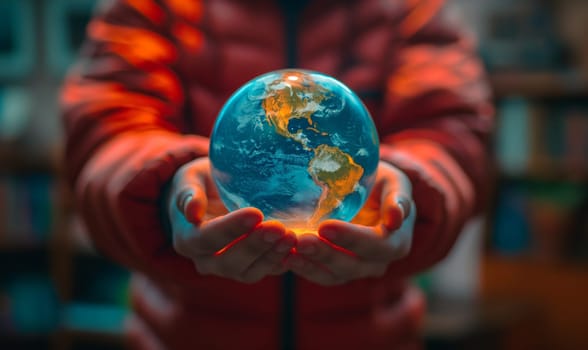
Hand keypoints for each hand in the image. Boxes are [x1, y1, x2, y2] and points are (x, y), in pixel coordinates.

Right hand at [167, 158, 295, 282]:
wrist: (209, 199)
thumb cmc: (199, 184)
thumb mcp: (189, 180)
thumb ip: (188, 193)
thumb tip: (191, 209)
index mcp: (188, 240)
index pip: (207, 239)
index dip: (231, 228)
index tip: (255, 213)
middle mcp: (206, 261)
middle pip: (230, 261)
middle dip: (256, 245)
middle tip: (278, 227)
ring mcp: (229, 269)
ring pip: (250, 272)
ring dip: (272, 256)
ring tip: (291, 236)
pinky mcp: (250, 269)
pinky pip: (267, 271)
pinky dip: (283, 262)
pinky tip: (299, 248)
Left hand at [285, 161, 415, 285]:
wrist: (372, 196)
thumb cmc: (383, 186)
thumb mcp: (395, 184)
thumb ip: (398, 198)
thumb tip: (396, 217)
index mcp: (396, 242)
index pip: (376, 245)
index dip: (351, 238)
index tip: (325, 226)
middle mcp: (378, 262)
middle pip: (353, 265)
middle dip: (325, 253)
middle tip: (300, 240)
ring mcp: (357, 270)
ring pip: (334, 275)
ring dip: (310, 265)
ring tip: (289, 252)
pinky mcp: (338, 272)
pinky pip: (321, 276)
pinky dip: (303, 268)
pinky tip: (285, 257)